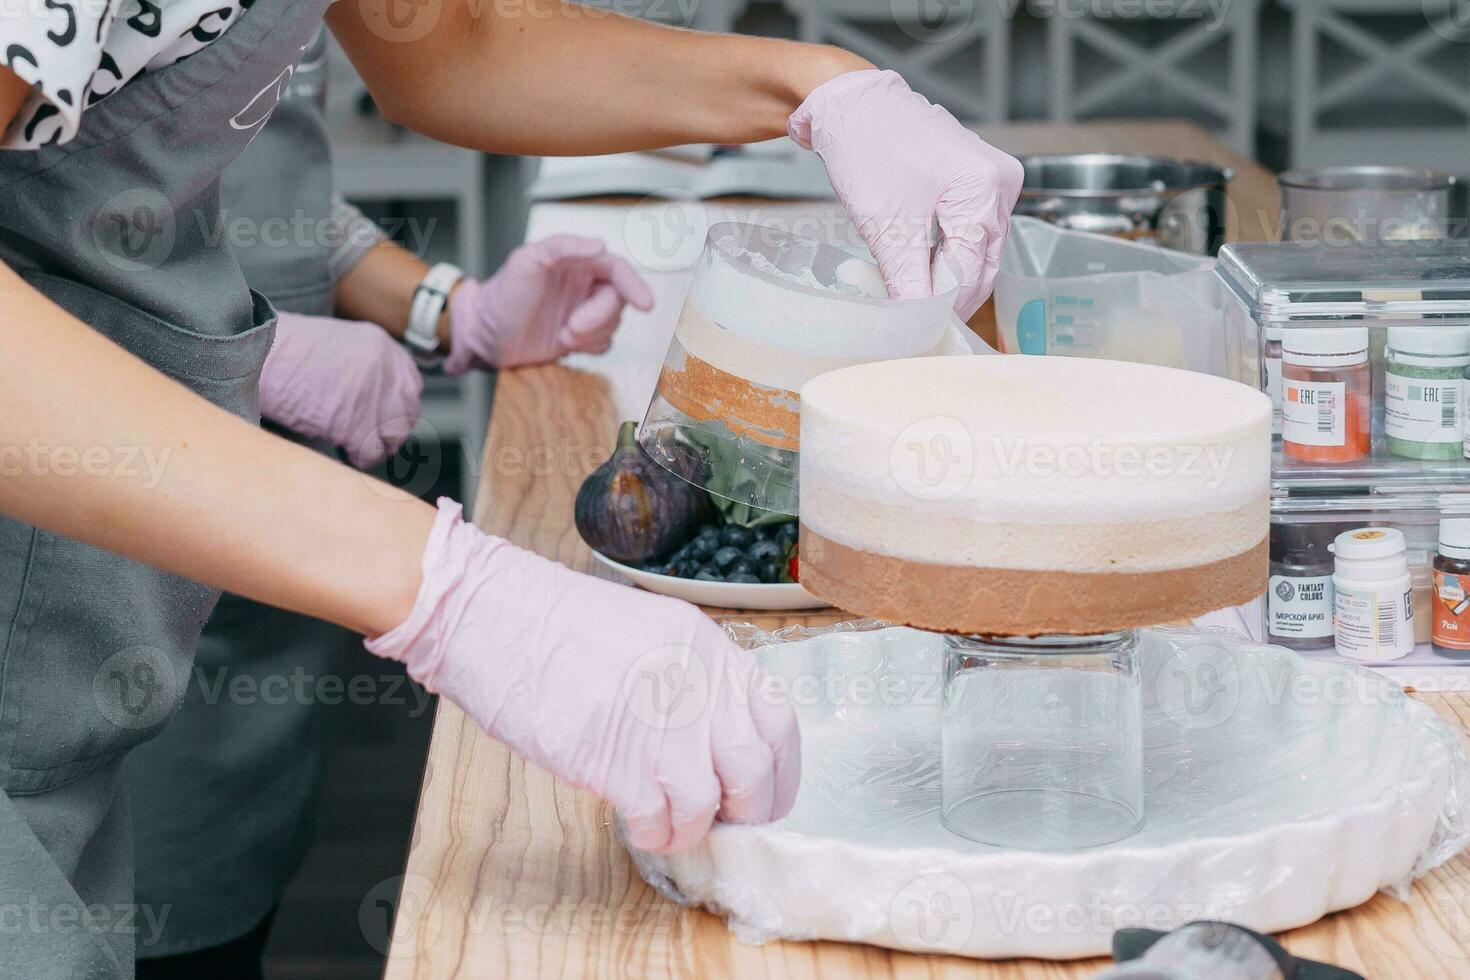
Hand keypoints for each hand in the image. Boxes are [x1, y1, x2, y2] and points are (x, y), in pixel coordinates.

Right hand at [259, 313, 422, 468]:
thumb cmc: (284, 352)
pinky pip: (371, 453)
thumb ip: (363, 366)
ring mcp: (374, 397)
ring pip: (395, 435)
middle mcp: (386, 369)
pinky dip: (360, 458)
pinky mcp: (357, 425)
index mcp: (382, 346)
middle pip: (408, 411)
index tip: (387, 417)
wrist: (258, 355)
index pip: (410, 384)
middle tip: (374, 437)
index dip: (398, 405)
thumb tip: (373, 398)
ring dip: (378, 445)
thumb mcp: (337, 344)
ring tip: (357, 446)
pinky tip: (345, 452)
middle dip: (392, 428)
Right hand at [366, 500, 800, 853]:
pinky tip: (636, 821)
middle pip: (754, 769)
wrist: (489, 612)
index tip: (765, 793)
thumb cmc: (557, 625)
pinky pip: (657, 819)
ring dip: (690, 826)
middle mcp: (692, 682)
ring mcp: (654, 720)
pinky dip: (653, 833)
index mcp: (706, 645)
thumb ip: (692, 680)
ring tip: (667, 822)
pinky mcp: (610, 756)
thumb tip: (716, 744)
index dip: (780, 770)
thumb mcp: (650, 633)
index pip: (777, 719)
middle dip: (743, 809)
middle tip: (718, 815)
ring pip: (707, 803)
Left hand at [444, 235, 653, 372]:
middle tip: (570, 329)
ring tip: (562, 336)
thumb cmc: (501, 296)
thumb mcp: (526, 262)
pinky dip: (591, 348)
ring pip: (614, 324)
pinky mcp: (580, 337)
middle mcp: (583, 285)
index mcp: (575, 262)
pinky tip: (567, 345)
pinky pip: (605, 344)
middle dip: (598, 319)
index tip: (646, 305)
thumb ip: (562, 247)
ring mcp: (583, 312)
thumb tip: (600, 246)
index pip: (617, 269)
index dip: (635, 285)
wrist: (483, 337)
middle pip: (617, 301)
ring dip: (592, 335)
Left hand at [788, 70, 1024, 317]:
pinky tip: (923, 269)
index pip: (970, 267)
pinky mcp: (973, 176)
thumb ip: (908, 280)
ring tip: (919, 300)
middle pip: (980, 256)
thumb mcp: (887, 225)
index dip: (946, 304)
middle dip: (951, 291)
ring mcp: (990, 176)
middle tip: (923, 324)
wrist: (848, 102)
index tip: (923, 331)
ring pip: (976, 244)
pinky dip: (947, 250)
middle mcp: (998, 181)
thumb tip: (916, 323)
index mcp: (984, 188)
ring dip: (949, 272)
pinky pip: (968, 225)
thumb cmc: (867, 147)